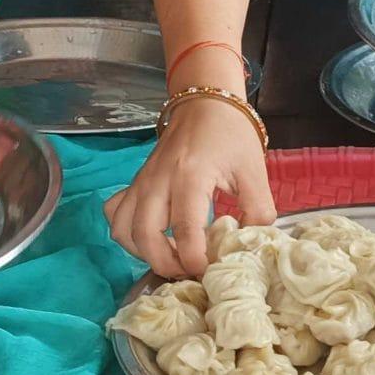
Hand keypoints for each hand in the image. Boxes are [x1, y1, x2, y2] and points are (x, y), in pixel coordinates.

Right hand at [105, 97, 272, 276]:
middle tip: (189, 271)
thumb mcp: (254, 171)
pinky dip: (127, 233)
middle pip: (145, 235)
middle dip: (165, 263)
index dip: (194, 259)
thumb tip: (249, 245)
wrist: (204, 103)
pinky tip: (150, 236)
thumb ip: (258, 211)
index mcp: (191, 176)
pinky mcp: (135, 183)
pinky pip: (116, 214)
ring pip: (123, 229)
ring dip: (143, 252)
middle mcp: (159, 180)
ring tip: (170, 256)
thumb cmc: (231, 135)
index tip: (209, 270)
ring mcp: (142, 182)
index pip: (184, 229)